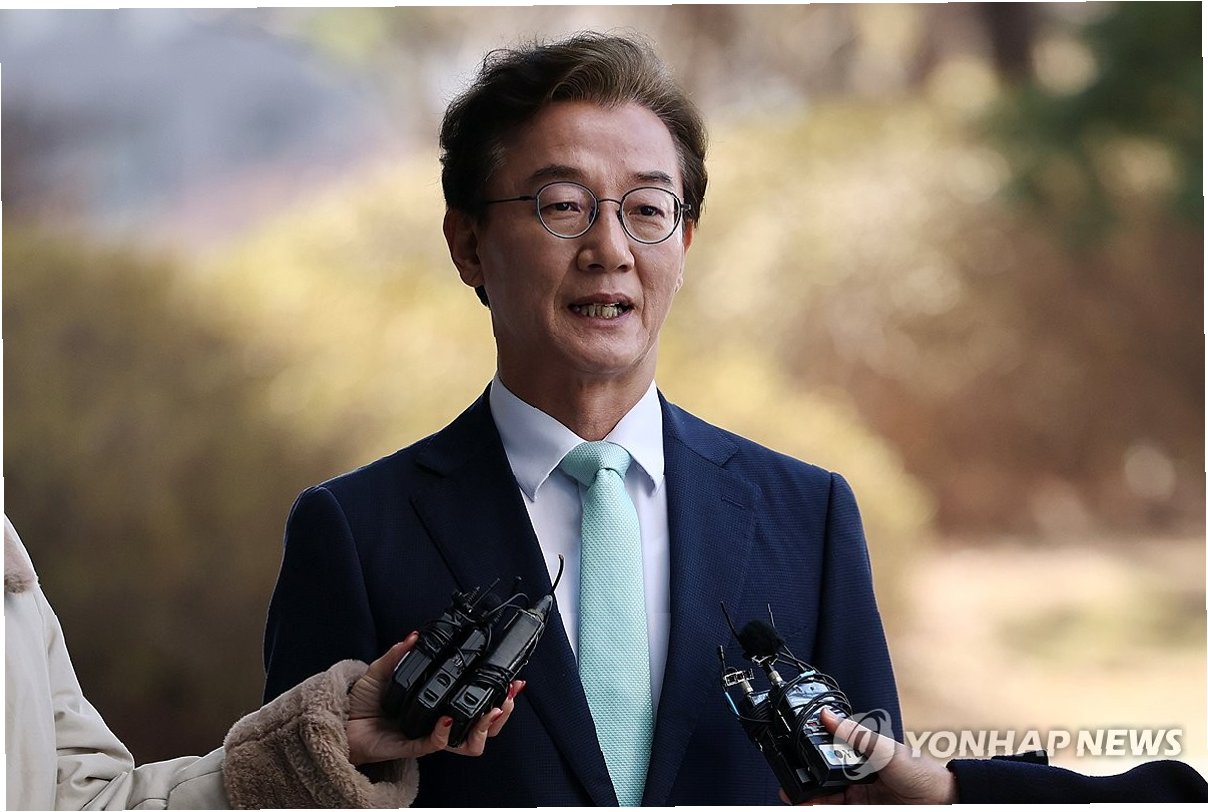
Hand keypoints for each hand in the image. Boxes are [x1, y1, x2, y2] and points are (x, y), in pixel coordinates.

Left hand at [345, 632, 522, 764]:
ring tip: (490, 710)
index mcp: (438, 704)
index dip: (498, 694)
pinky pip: (437, 745)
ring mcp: (428, 736)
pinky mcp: (413, 746)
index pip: (476, 703)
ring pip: (470, 743)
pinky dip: (445, 732)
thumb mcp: (382, 669)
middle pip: (484, 728)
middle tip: (509, 696)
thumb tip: (415, 635)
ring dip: (484, 728)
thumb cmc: (362, 701)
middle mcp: (438, 722)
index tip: (513, 680)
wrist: (340, 721)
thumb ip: (400, 653)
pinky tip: (448, 717)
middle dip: (503, 714)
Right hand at [783, 708, 956, 804]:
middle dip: (805, 779)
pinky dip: (820, 806)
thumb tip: (829, 715)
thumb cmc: (923, 774)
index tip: (794, 752)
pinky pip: (835, 806)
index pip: (830, 750)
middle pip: (823, 775)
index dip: (811, 753)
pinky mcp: (860, 808)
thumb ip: (857, 736)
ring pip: (826, 795)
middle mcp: (857, 773)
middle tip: (789, 782)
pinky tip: (810, 805)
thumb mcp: (887, 750)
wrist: (943, 803)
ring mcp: (858, 794)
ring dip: (809, 796)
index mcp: (862, 753)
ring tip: (794, 797)